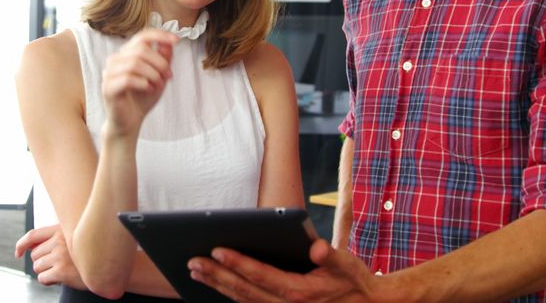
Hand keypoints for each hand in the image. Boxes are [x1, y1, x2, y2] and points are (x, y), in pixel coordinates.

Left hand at [14, 225, 86, 289]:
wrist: (107, 267)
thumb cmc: (89, 254)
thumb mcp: (73, 239)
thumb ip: (53, 238)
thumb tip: (27, 245)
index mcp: (61, 230)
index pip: (33, 235)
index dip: (21, 244)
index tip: (18, 252)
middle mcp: (60, 240)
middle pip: (34, 254)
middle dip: (42, 262)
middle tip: (57, 265)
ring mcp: (60, 255)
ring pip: (37, 267)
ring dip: (46, 272)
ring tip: (61, 270)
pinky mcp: (62, 271)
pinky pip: (42, 278)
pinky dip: (48, 281)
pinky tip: (60, 278)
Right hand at [100, 28, 178, 137]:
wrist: (129, 123)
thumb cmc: (142, 99)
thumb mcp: (159, 77)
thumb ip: (163, 60)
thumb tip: (170, 43)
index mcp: (126, 54)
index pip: (142, 36)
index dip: (160, 35)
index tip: (177, 40)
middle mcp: (115, 60)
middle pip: (141, 50)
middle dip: (160, 63)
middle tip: (169, 76)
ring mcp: (109, 74)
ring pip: (134, 64)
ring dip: (153, 75)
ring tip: (159, 85)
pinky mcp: (108, 88)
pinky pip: (128, 79)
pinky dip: (144, 83)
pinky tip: (149, 89)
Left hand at [188, 239, 382, 301]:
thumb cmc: (353, 280)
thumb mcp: (347, 264)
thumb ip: (331, 254)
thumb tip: (316, 248)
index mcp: (299, 292)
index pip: (260, 275)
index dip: (237, 263)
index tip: (216, 250)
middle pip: (243, 290)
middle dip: (216, 275)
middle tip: (192, 261)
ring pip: (242, 300)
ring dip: (217, 285)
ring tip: (196, 272)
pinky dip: (229, 295)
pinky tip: (215, 284)